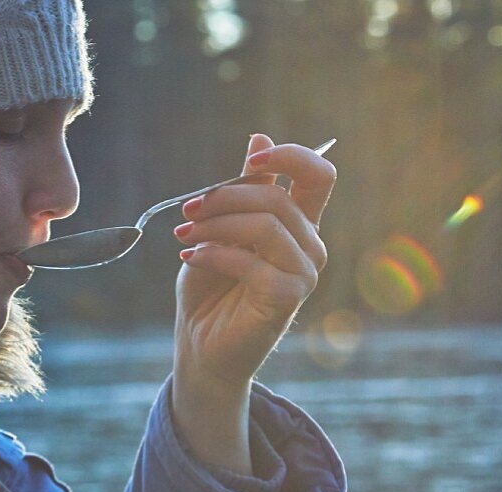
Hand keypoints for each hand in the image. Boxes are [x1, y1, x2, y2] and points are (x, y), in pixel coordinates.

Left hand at [173, 133, 336, 388]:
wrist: (201, 346)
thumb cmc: (210, 288)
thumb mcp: (221, 230)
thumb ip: (242, 191)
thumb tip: (259, 136)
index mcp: (299, 224)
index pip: (318, 175)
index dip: (290, 156)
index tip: (250, 158)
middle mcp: (309, 247)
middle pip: (277, 198)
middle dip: (225, 197)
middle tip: (188, 210)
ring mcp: (304, 275)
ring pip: (266, 226)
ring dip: (217, 224)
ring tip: (184, 237)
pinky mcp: (287, 299)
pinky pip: (252, 262)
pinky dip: (215, 254)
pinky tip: (190, 258)